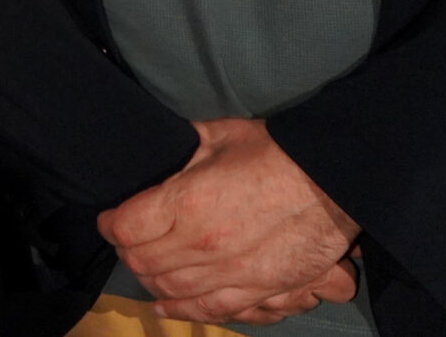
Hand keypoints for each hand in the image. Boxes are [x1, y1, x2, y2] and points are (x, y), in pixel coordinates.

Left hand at [100, 118, 359, 325]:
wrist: (337, 181)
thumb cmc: (278, 152)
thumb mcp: (219, 135)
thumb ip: (182, 147)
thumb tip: (162, 146)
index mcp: (186, 203)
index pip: (125, 228)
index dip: (110, 224)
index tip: (109, 219)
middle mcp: (203, 245)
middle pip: (143, 262)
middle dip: (127, 252)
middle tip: (126, 241)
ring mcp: (232, 273)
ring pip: (172, 289)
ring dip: (151, 281)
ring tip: (144, 270)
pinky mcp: (261, 290)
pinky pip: (213, 309)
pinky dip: (185, 309)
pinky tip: (169, 306)